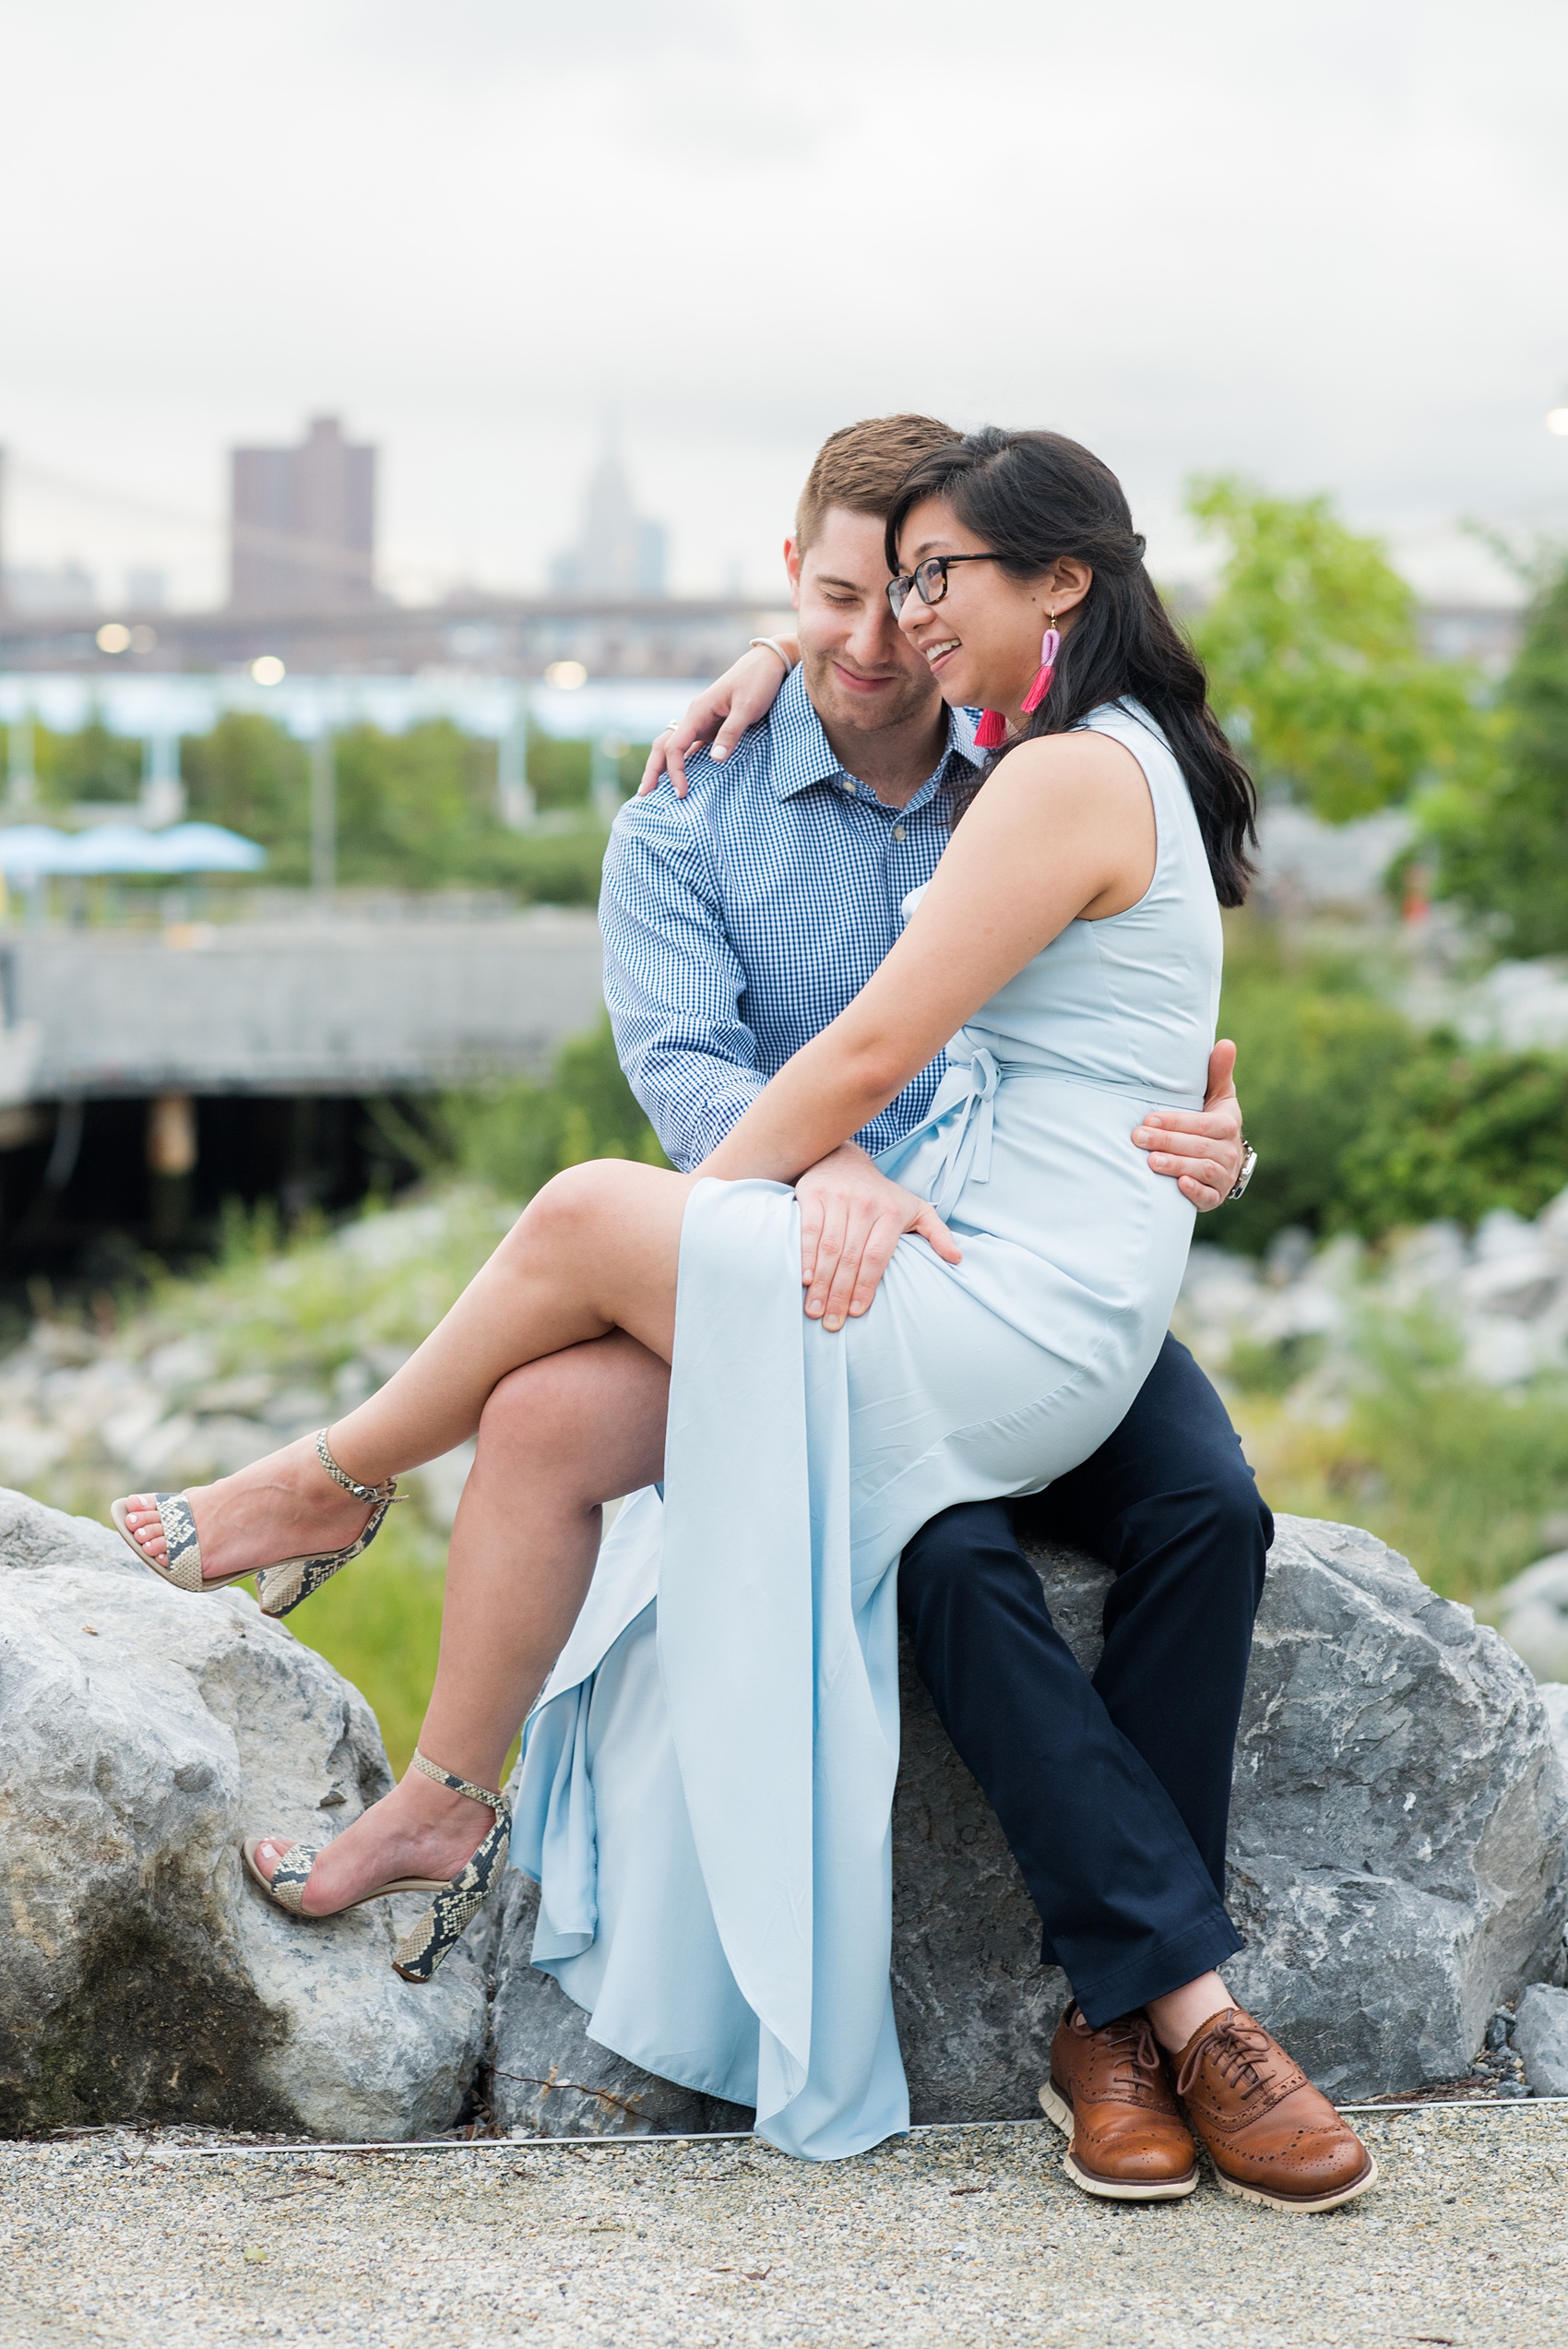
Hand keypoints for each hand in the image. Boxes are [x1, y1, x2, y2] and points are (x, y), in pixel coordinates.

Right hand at [637, 641, 799, 797]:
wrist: (769, 662)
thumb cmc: (759, 681)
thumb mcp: (747, 707)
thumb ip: (731, 733)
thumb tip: (715, 759)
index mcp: (698, 711)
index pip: (674, 746)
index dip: (675, 771)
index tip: (681, 793)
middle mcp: (695, 717)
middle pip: (664, 746)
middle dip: (653, 771)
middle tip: (643, 796)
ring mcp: (702, 722)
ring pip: (674, 746)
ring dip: (663, 767)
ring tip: (654, 789)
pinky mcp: (713, 726)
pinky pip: (691, 747)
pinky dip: (682, 762)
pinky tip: (681, 777)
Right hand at [796, 1144, 960, 1330]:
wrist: (844, 1159)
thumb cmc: (882, 1194)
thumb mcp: (916, 1208)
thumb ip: (937, 1233)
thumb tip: (957, 1259)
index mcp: (890, 1213)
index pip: (876, 1257)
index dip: (865, 1287)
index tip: (856, 1312)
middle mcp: (864, 1204)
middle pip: (850, 1258)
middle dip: (839, 1294)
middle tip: (831, 1322)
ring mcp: (838, 1198)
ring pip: (828, 1249)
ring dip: (820, 1283)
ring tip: (814, 1310)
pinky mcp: (813, 1195)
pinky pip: (809, 1231)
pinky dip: (805, 1256)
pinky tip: (805, 1279)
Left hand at [1132, 1040, 1245, 1211]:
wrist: (1224, 1161)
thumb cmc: (1212, 1121)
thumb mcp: (1218, 1097)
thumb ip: (1218, 1072)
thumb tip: (1225, 1043)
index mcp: (1227, 1124)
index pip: (1202, 1123)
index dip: (1175, 1121)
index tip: (1149, 1118)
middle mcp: (1229, 1150)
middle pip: (1197, 1146)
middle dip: (1166, 1142)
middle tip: (1138, 1138)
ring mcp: (1223, 1175)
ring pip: (1201, 1170)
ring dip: (1176, 1165)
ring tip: (1150, 1162)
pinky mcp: (1215, 1196)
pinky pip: (1207, 1196)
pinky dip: (1194, 1192)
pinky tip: (1178, 1186)